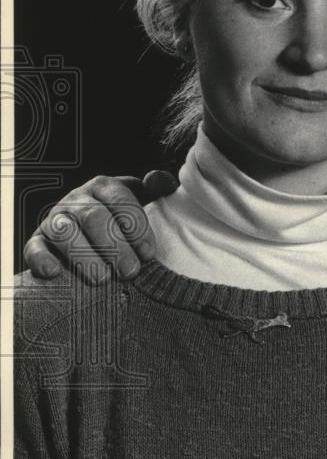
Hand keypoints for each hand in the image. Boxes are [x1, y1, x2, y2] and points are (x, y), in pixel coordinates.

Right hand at [23, 171, 177, 282]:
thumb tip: (161, 179)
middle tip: (129, 271)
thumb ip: (155, 188)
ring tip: (102, 279)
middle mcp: (77, 199)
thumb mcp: (140, 198)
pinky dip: (41, 259)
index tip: (148, 254)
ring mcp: (55, 218)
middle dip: (114, 246)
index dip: (136, 228)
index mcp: (104, 186)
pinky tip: (55, 273)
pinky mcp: (38, 239)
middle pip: (93, 217)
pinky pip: (33, 247)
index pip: (121, 200)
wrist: (88, 225)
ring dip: (83, 256)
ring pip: (64, 232)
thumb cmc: (121, 216)